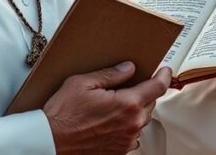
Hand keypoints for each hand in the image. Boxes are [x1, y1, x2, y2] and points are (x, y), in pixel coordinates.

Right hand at [44, 62, 170, 153]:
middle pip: (151, 103)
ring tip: (117, 102)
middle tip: (133, 84)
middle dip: (146, 92)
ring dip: (136, 110)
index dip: (164, 76)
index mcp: (127, 104)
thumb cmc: (62, 115)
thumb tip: (128, 68)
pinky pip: (132, 135)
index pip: (157, 87)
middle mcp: (131, 125)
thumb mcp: (83, 83)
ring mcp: (126, 140)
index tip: (165, 71)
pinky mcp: (119, 151)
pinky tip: (112, 120)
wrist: (50, 142)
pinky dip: (127, 125)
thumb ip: (110, 74)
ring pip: (142, 120)